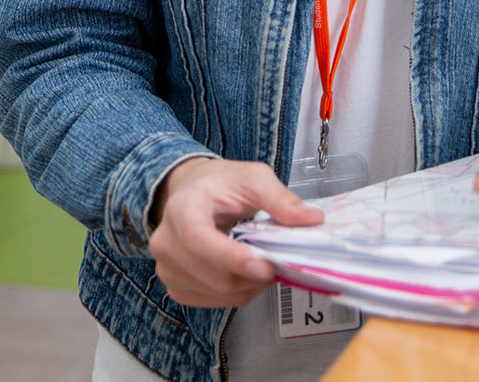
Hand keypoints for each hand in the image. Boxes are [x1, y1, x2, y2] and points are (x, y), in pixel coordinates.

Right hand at [149, 156, 321, 307]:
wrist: (192, 193)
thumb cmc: (220, 185)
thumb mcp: (253, 178)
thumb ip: (280, 199)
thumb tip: (311, 219)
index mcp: (181, 208)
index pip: (198, 240)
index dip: (232, 258)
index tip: (266, 266)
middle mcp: (166, 242)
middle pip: (214, 275)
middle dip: (254, 275)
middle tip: (281, 262)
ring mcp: (167, 268)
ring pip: (218, 292)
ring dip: (250, 285)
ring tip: (264, 263)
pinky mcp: (177, 286)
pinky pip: (214, 301)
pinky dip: (238, 292)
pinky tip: (246, 273)